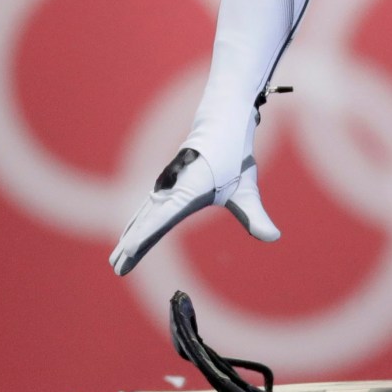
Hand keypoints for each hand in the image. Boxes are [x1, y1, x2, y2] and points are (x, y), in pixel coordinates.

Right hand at [109, 113, 279, 275]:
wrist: (222, 122)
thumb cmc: (234, 156)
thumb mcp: (247, 188)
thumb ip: (255, 215)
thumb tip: (274, 236)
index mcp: (188, 191)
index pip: (162, 219)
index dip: (144, 236)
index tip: (128, 251)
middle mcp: (172, 188)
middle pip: (146, 221)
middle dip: (131, 245)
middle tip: (117, 269)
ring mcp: (166, 185)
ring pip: (143, 214)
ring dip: (129, 236)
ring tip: (117, 259)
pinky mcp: (167, 184)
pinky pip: (147, 207)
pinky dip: (136, 222)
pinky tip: (129, 233)